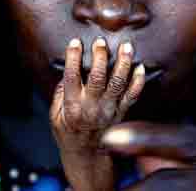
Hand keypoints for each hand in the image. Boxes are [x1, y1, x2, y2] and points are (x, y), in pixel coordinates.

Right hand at [50, 38, 145, 190]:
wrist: (87, 154)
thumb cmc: (68, 132)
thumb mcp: (55, 116)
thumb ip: (60, 94)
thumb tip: (67, 72)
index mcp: (72, 106)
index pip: (71, 78)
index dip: (73, 59)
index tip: (75, 42)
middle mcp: (91, 107)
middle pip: (97, 78)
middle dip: (100, 57)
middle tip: (101, 41)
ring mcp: (108, 110)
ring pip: (118, 84)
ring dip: (123, 64)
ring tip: (126, 47)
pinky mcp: (121, 112)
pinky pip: (132, 96)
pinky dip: (138, 82)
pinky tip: (140, 68)